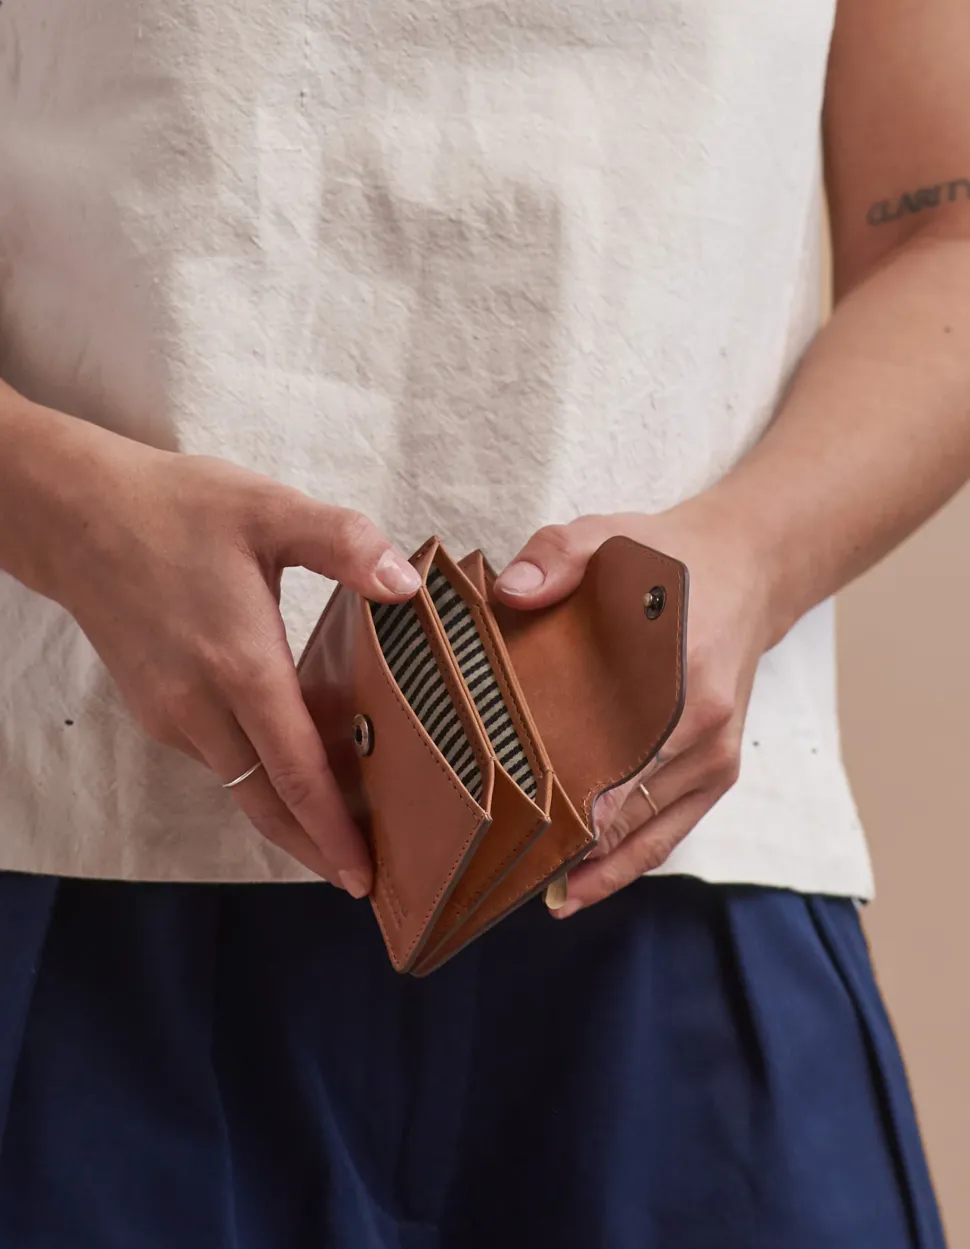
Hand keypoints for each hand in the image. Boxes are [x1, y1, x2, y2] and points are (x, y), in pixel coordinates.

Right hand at [33, 419, 421, 895]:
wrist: (74, 516)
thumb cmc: (175, 508)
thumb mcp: (268, 508)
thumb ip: (345, 544)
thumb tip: (408, 586)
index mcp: (239, 665)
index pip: (296, 772)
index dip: (333, 830)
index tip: (364, 876)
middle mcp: (200, 707)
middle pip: (267, 803)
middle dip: (316, 848)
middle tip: (365, 881)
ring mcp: (171, 715)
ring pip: (241, 785)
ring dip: (289, 814)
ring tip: (343, 829)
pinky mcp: (155, 711)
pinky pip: (218, 759)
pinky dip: (258, 776)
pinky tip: (292, 765)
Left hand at [492, 503, 778, 917]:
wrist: (748, 568)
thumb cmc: (668, 559)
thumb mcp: (607, 534)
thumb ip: (557, 555)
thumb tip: (509, 594)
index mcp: (681, 680)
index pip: (611, 758)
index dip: (560, 801)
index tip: (508, 833)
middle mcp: (705, 732)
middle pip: (625, 808)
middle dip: (563, 844)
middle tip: (497, 875)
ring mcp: (717, 757)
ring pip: (648, 833)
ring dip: (594, 867)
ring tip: (533, 896)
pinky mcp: (719, 768)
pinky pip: (670, 830)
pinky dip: (626, 862)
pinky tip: (578, 886)